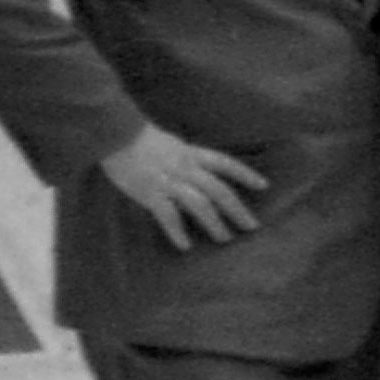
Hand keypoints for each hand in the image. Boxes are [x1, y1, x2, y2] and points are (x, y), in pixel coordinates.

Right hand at [99, 125, 266, 248]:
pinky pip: (167, 215)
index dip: (246, 174)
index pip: (226, 163)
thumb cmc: (139, 140)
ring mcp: (169, 181)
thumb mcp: (171, 144)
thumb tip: (199, 176)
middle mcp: (186, 168)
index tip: (264, 186)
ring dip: (215, 223)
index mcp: (192, 154)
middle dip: (237, 210)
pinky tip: (185, 245)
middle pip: (219, 190)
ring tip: (225, 239)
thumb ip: (186, 160)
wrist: (115, 133)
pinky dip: (177, 231)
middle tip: (252, 227)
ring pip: (200, 204)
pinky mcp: (150, 192)